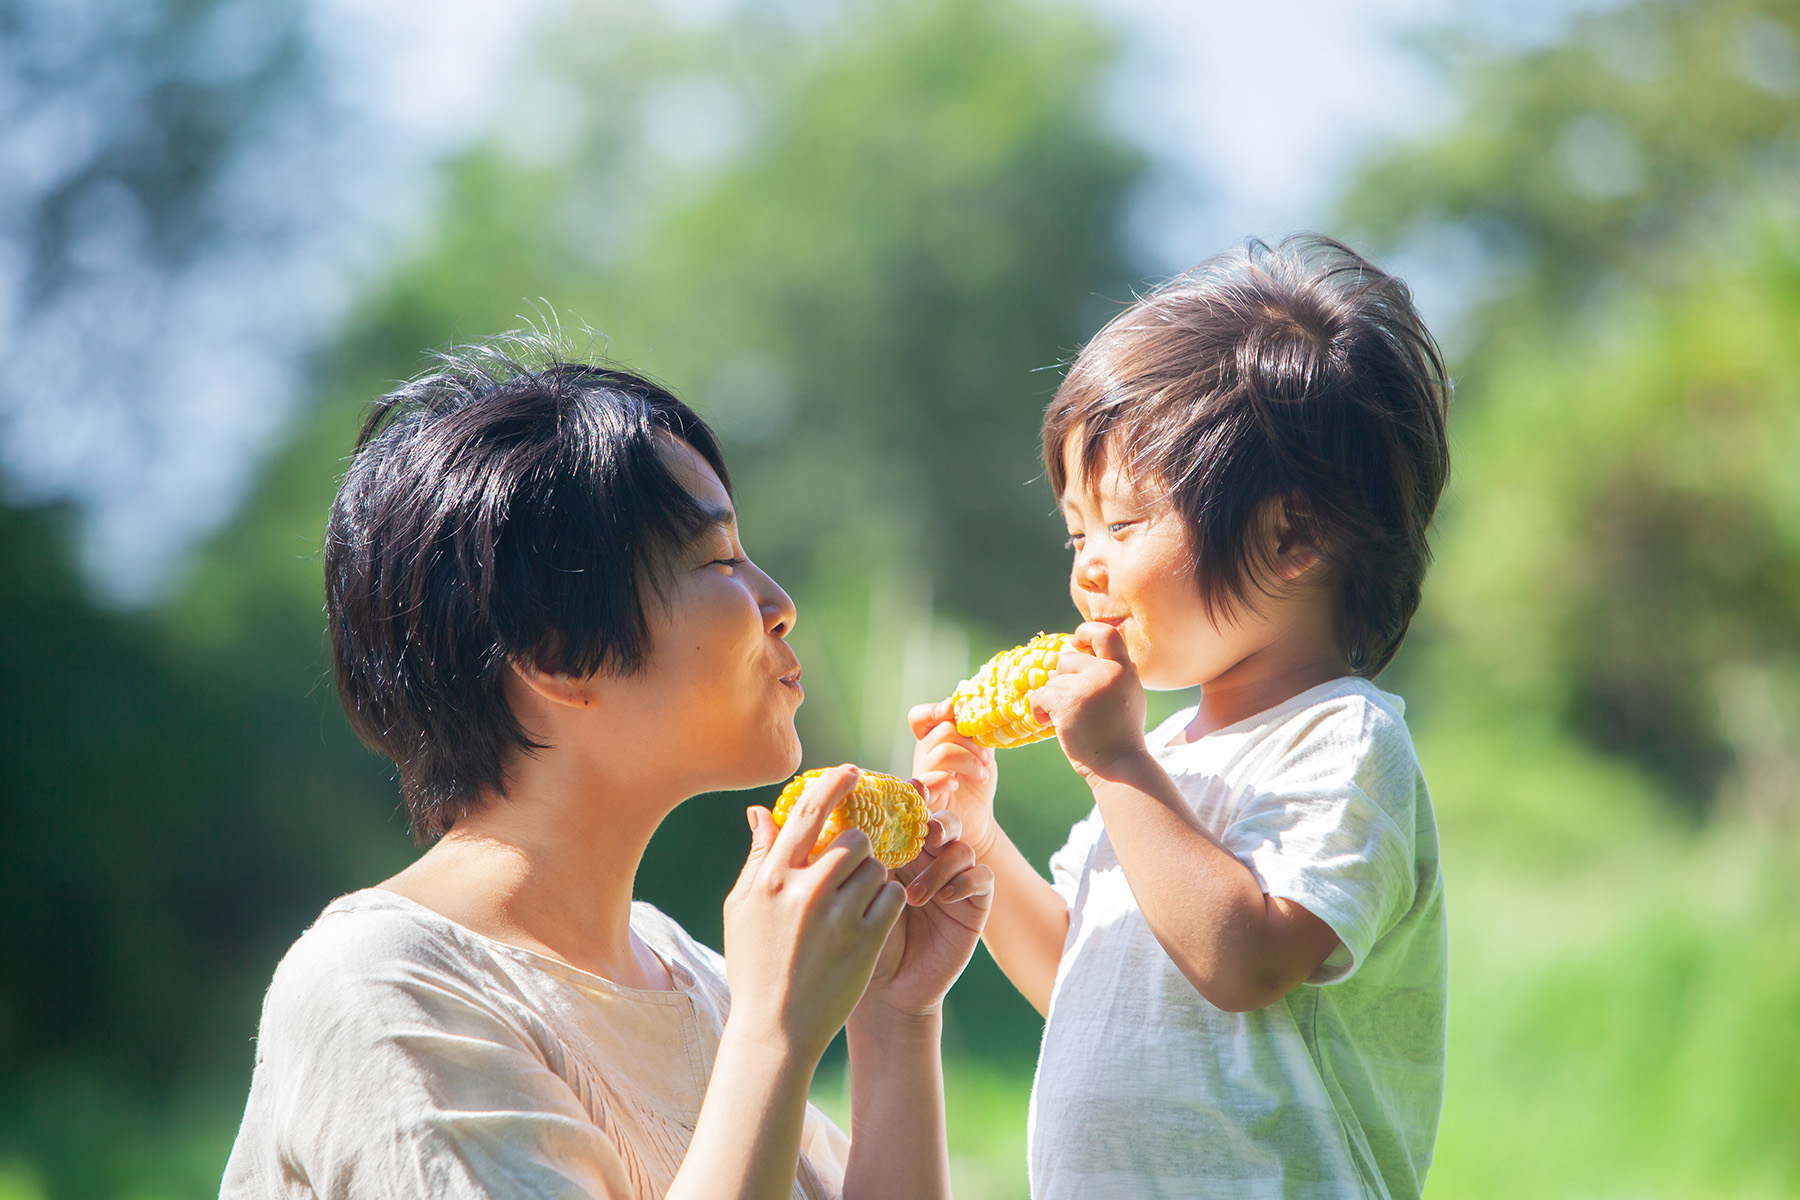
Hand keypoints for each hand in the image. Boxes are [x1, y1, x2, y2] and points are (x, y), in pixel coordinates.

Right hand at [721, 766, 906, 1060]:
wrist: (775, 1029)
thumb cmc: (754, 965)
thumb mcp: (741, 908)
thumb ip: (758, 856)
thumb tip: (761, 810)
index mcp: (772, 879)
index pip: (809, 814)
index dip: (834, 785)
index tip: (852, 773)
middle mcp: (806, 891)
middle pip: (854, 839)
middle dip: (859, 846)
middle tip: (852, 865)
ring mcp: (839, 916)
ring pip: (876, 867)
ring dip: (873, 876)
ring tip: (856, 900)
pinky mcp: (867, 940)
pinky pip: (892, 897)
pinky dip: (887, 901)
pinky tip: (871, 918)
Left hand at [856, 809, 993, 1022]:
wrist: (886, 990)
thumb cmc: (861, 940)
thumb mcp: (855, 894)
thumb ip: (858, 857)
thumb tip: (848, 819)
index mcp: (898, 850)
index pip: (912, 814)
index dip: (915, 798)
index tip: (911, 793)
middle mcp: (928, 861)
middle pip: (943, 821)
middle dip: (937, 822)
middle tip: (925, 835)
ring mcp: (953, 881)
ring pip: (963, 848)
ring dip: (940, 866)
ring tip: (914, 897)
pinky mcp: (974, 904)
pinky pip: (982, 877)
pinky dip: (965, 880)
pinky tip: (944, 898)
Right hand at [908, 699, 999, 857]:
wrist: (978, 819)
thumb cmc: (976, 782)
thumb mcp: (982, 749)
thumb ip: (979, 729)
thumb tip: (982, 707)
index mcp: (934, 739)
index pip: (920, 717)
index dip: (934, 710)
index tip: (953, 710)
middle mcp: (923, 755)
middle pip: (943, 730)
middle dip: (971, 741)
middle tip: (987, 759)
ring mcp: (921, 775)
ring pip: (942, 752)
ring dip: (969, 760)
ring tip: (982, 775)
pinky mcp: (923, 798)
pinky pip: (929, 781)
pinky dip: (946, 779)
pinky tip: (957, 784)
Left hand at [1030, 621, 1149, 781]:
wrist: (1119, 765)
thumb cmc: (1120, 733)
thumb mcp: (1129, 695)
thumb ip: (1113, 672)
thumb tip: (1079, 648)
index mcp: (1125, 669)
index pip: (1106, 633)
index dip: (1086, 631)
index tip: (1075, 640)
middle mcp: (1108, 673)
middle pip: (1068, 659)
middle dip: (1063, 680)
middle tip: (1071, 703)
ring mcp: (1088, 687)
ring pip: (1053, 680)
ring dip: (1053, 699)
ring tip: (1066, 719)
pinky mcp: (1068, 703)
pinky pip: (1040, 695)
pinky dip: (1038, 709)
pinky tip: (1044, 721)